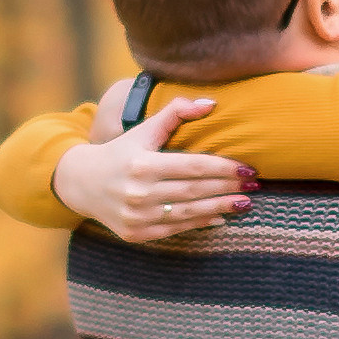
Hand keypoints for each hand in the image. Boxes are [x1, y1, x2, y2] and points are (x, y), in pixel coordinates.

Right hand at [53, 93, 254, 243]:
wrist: (82, 184)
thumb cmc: (120, 153)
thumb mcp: (143, 130)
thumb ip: (175, 113)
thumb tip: (210, 103)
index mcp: (142, 164)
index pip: (192, 166)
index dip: (223, 168)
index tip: (248, 168)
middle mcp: (138, 192)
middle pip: (194, 191)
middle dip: (228, 188)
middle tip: (255, 185)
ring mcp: (137, 216)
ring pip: (188, 213)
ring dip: (220, 208)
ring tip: (246, 203)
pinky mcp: (136, 234)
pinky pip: (175, 229)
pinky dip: (200, 223)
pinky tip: (220, 217)